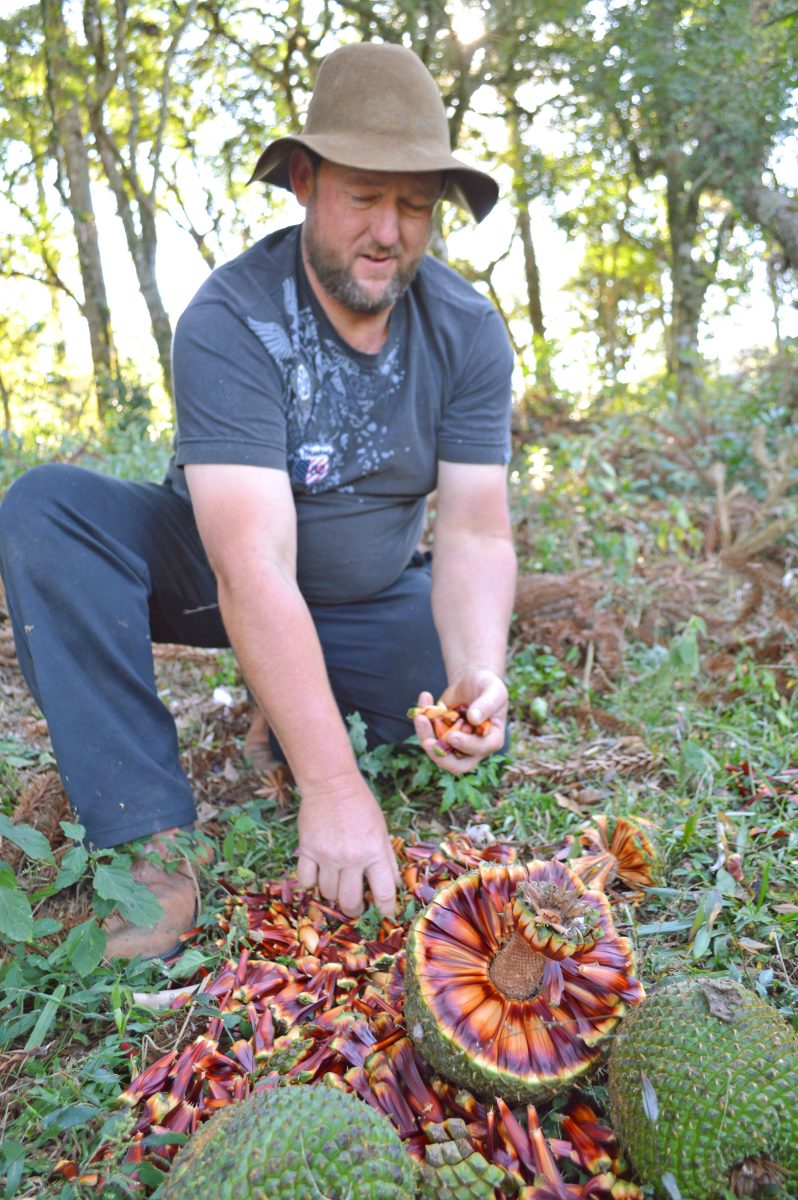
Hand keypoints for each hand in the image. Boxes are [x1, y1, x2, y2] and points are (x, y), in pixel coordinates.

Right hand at [296, 775, 399, 917]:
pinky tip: (318, 876)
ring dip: (333, 895)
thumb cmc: (361, 807)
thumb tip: (393, 886)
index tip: (384, 913)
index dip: (385, 908)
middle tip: (356, 906)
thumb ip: (387, 859)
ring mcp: (327, 855)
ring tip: (337, 887)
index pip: (384, 893)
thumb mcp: (382, 831)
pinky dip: (311, 883)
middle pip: (351, 901)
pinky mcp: (307, 850)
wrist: (332, 784)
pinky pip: (306, 881)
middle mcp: (351, 858)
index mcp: (375, 852)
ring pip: (328, 894)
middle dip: (355, 909)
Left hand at [413, 667, 507, 775]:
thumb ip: (487, 704)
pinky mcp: (440, 735)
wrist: (472, 682)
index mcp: (492, 740)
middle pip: (456, 765)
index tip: (452, 736)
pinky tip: (425, 698)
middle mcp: (473, 748)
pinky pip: (428, 734)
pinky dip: (422, 720)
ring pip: (437, 751)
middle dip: (440, 756)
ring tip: (420, 716)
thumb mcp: (494, 690)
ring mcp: (454, 744)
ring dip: (425, 736)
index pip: (479, 749)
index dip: (465, 745)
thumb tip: (473, 719)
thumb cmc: (488, 686)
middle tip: (427, 743)